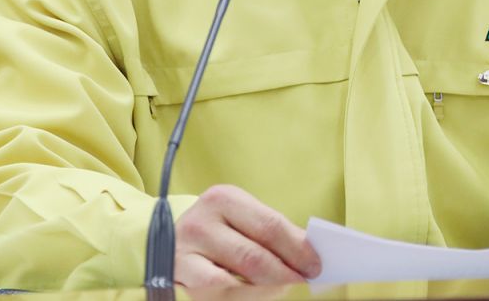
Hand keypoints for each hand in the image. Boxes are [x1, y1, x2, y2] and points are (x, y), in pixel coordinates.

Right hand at [174, 184, 321, 286]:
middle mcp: (202, 220)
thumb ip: (272, 232)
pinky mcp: (178, 275)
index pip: (270, 225)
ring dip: (267, 288)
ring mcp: (186, 249)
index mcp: (224, 198)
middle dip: (285, 272)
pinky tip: (251, 293)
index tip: (317, 264)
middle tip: (302, 279)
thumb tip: (310, 250)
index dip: (298, 248)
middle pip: (255, 255)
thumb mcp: (243, 221)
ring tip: (280, 287)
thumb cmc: (219, 232)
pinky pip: (218, 290)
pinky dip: (243, 295)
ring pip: (238, 279)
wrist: (172, 242)